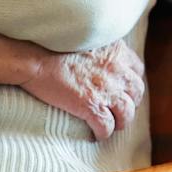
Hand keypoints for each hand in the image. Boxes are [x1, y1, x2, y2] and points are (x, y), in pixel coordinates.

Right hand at [0, 32, 146, 140]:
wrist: (35, 56)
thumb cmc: (51, 44)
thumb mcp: (86, 37)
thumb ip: (98, 47)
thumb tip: (96, 55)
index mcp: (116, 51)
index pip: (136, 69)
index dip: (130, 82)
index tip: (123, 88)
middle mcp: (117, 70)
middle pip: (136, 92)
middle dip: (130, 102)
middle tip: (120, 110)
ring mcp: (106, 89)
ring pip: (126, 113)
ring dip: (120, 122)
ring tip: (111, 126)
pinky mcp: (92, 105)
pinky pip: (106, 126)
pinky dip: (103, 133)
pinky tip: (96, 135)